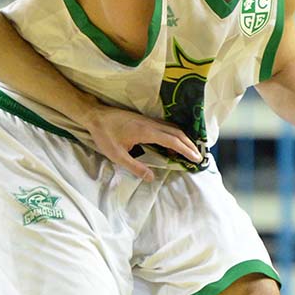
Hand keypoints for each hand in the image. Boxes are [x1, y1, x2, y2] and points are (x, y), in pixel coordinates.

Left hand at [83, 104, 202, 180]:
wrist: (95, 115)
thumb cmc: (104, 135)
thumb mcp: (117, 155)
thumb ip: (135, 167)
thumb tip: (151, 178)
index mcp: (146, 132)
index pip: (172, 141)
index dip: (186, 150)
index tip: (196, 158)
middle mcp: (150, 123)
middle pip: (177, 132)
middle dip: (190, 144)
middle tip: (199, 156)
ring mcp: (148, 120)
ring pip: (172, 128)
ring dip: (184, 138)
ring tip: (190, 150)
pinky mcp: (144, 119)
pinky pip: (165, 126)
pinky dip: (175, 134)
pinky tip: (173, 142)